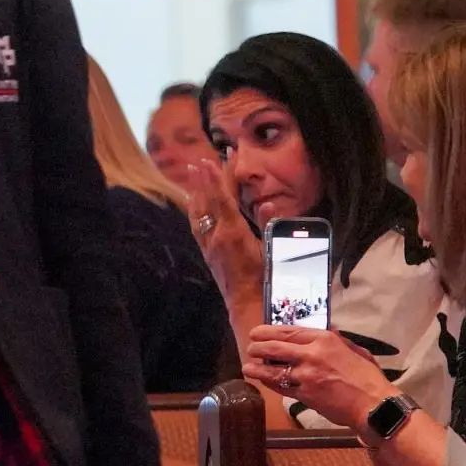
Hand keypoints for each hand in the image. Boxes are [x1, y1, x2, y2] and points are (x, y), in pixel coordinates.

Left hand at [180, 158, 260, 291]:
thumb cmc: (265, 279)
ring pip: (198, 213)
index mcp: (233, 234)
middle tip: (200, 161)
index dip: (216, 179)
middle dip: (204, 180)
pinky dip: (194, 210)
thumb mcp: (272, 252)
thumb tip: (268, 205)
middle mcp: (216, 237)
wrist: (247, 304)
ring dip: (196, 192)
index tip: (208, 162)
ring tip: (192, 175)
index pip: (222, 199)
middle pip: (208, 202)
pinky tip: (193, 204)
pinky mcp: (207, 253)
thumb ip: (270, 227)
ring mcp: (209, 245)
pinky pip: (196, 225)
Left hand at [245, 325, 392, 429]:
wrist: (373, 405)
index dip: (268, 331)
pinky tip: (263, 380)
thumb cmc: (367, 377)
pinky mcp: (304, 394)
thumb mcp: (354, 350)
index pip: (288, 331)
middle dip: (257, 347)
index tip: (256, 333)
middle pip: (274, 347)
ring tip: (248, 367)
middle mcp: (312, 354)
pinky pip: (280, 387)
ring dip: (256, 367)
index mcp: (324, 340)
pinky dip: (269, 383)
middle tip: (250, 348)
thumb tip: (327, 331)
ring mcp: (306, 375)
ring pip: (272, 369)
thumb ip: (337, 340)